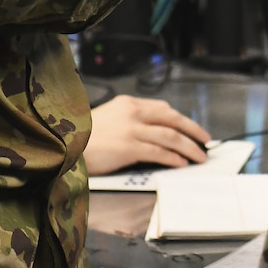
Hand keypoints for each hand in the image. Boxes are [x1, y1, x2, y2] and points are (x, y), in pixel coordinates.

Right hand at [83, 94, 211, 174]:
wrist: (62, 143)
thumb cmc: (81, 136)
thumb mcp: (106, 117)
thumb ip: (129, 118)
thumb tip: (153, 129)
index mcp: (127, 103)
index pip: (162, 108)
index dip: (181, 119)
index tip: (191, 128)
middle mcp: (132, 113)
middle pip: (172, 119)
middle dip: (193, 130)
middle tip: (205, 140)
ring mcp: (131, 130)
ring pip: (170, 137)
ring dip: (189, 147)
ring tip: (199, 157)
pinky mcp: (129, 147)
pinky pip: (159, 152)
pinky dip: (174, 158)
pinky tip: (182, 164)